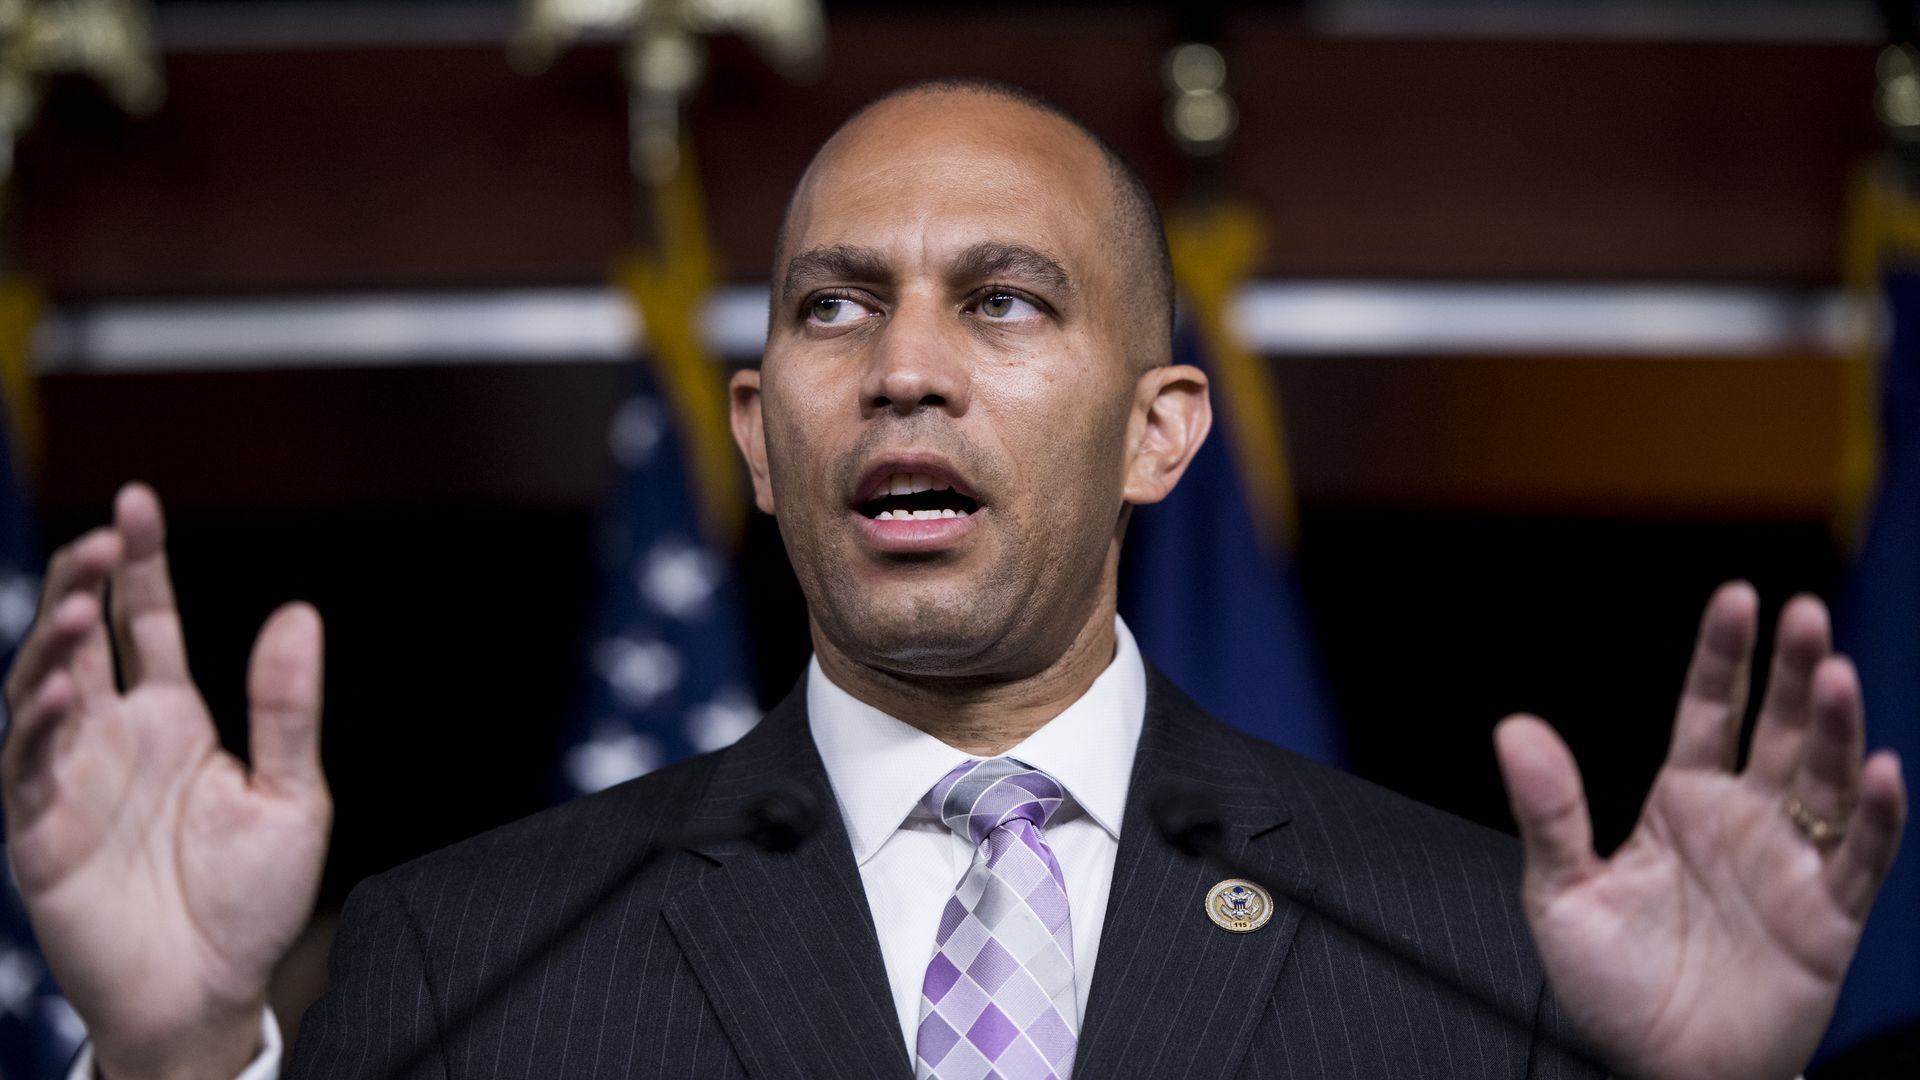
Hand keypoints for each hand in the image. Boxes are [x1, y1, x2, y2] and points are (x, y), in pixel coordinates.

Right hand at [1, 485, 330, 1079]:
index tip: (136, 502)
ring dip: (56, 645)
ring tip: (84, 606)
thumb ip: (288, 707)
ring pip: (40, 692)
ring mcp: (71, 782)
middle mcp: (115, 740)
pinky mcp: (40, 834)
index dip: (140, 563)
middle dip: (84, 584)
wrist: (215, 994)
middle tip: (101, 538)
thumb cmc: (253, 901)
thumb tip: (300, 613)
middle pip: (83, 641)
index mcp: (175, 721)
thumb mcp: (292, 793)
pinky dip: (39, 729)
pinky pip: (26, 769)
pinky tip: (65, 694)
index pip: (150, 624)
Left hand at [1495, 583, 1906, 1079]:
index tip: (1737, 597)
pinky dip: (1873, 815)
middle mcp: (1744, 821)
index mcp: (1680, 802)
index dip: (1725, 655)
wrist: (1658, 1072)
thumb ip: (1548, 810)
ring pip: (1824, 778)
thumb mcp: (1559, 893)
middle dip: (1793, 670)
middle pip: (1778, 728)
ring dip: (1836, 727)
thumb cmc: (1610, 988)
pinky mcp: (1827, 918)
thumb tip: (1514, 727)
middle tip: (1803, 614)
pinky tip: (1878, 772)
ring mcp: (1790, 864)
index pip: (1709, 710)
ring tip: (1836, 673)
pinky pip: (1860, 858)